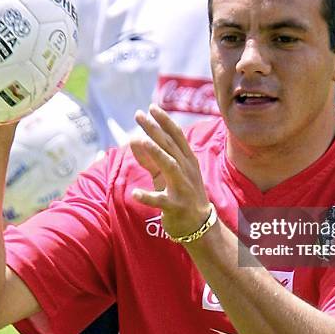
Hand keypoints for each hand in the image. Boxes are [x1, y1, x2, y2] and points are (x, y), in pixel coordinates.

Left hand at [130, 104, 210, 237]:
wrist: (200, 226)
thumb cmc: (181, 194)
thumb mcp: (166, 174)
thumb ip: (151, 158)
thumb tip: (134, 139)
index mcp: (187, 161)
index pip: (177, 136)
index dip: (165, 121)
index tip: (152, 107)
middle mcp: (187, 171)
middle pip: (170, 146)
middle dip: (155, 130)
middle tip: (140, 115)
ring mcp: (183, 188)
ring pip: (170, 167)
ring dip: (156, 153)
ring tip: (141, 141)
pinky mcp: (175, 207)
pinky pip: (161, 201)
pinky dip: (148, 197)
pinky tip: (135, 194)